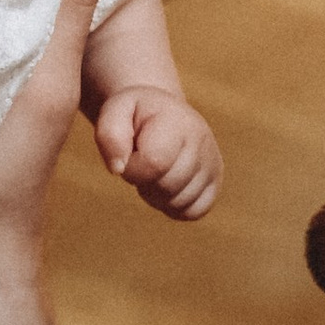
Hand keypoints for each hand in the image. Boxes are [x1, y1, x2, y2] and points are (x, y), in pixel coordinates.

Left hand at [94, 84, 221, 220]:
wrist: (161, 113)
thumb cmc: (134, 115)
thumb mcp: (114, 111)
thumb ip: (109, 136)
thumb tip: (118, 169)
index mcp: (178, 121)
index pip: (154, 163)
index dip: (133, 168)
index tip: (131, 153)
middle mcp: (203, 141)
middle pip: (166, 187)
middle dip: (144, 181)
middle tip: (143, 160)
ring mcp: (213, 163)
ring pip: (178, 203)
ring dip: (157, 194)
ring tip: (155, 169)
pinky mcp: (215, 183)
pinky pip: (192, 212)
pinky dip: (173, 205)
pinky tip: (167, 183)